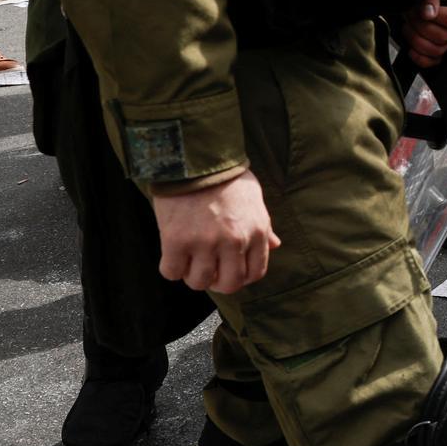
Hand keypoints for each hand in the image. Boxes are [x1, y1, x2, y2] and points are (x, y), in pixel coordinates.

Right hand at [154, 168, 280, 293]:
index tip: (230, 270)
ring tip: (190, 261)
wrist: (196, 160)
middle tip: (209, 271)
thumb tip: (275, 245)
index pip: (255, 273)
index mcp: (256, 232)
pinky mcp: (176, 241)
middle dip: (218, 282)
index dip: (241, 277)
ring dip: (193, 276)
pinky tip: (174, 255)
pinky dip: (171, 268)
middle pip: (229, 284)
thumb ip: (264, 227)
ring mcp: (204, 243)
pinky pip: (172, 272)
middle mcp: (234, 241)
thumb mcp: (255, 200)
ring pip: (199, 282)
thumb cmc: (228, 178)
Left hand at [403, 0, 446, 68]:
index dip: (439, 17)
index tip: (425, 11)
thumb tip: (430, 13)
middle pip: (445, 36)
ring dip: (417, 39)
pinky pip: (433, 62)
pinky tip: (411, 48)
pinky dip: (419, 57)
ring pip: (438, 50)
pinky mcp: (437, 50)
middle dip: (422, 27)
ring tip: (409, 26)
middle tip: (412, 14)